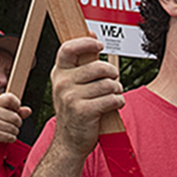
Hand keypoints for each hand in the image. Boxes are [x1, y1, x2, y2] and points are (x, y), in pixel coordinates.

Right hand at [0, 91, 30, 150]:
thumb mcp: (0, 112)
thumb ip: (16, 111)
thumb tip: (28, 111)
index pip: (10, 98)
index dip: (17, 104)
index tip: (15, 110)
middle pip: (16, 117)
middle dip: (18, 123)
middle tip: (13, 125)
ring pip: (14, 128)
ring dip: (14, 132)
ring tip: (8, 131)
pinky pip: (10, 137)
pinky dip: (11, 138)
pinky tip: (6, 137)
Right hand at [47, 38, 122, 157]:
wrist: (69, 141)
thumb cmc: (76, 110)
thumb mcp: (73, 85)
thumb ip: (82, 63)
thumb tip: (92, 35)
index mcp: (59, 73)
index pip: (68, 49)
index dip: (86, 43)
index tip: (99, 46)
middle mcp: (62, 83)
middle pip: (98, 67)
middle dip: (112, 74)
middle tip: (113, 81)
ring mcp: (71, 97)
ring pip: (108, 84)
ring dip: (117, 90)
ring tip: (112, 95)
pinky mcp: (83, 111)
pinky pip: (111, 99)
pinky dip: (118, 102)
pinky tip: (113, 106)